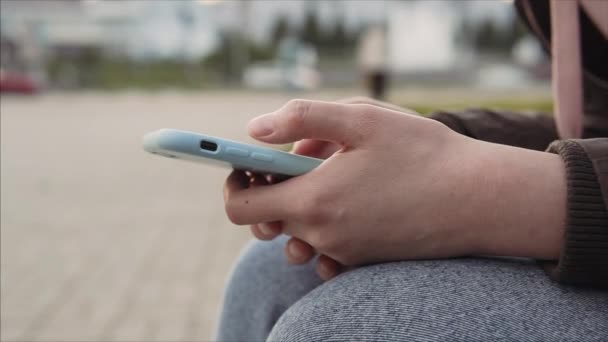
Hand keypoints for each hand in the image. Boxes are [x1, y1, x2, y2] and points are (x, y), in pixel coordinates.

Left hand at [248, 97, 407, 278]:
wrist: (478, 199)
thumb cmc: (423, 154)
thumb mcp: (361, 119)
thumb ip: (301, 119)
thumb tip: (255, 129)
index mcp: (313, 201)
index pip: (242, 208)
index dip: (236, 183)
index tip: (246, 163)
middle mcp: (323, 235)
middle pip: (269, 219)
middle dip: (275, 187)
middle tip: (305, 160)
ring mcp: (344, 252)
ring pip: (296, 233)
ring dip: (299, 207)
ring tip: (332, 179)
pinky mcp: (364, 259)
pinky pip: (325, 251)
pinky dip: (324, 229)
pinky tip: (349, 206)